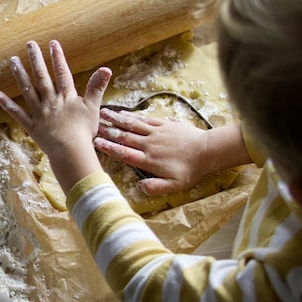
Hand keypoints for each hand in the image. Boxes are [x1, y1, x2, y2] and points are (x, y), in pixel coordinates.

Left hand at [0, 40, 111, 193]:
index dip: (57, 57)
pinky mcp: (31, 126)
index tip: (52, 43)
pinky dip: (7, 104)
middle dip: (36, 59)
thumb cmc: (84, 132)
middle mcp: (50, 101)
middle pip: (42, 76)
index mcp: (66, 97)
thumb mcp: (93, 107)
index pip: (61, 72)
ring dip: (20, 74)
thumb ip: (97, 87)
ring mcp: (39, 113)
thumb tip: (107, 69)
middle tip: (29, 44)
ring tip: (13, 60)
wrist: (71, 151)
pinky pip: (17, 113)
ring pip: (27, 90)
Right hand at [94, 110, 250, 195]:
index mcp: (148, 160)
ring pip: (132, 125)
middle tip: (93, 125)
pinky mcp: (163, 124)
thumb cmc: (191, 170)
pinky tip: (122, 113)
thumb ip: (155, 187)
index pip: (124, 153)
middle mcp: (149, 145)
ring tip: (102, 113)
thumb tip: (138, 188)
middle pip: (124, 137)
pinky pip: (144, 119)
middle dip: (107, 131)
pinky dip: (132, 116)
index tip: (96, 142)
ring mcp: (155, 133)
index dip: (109, 148)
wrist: (208, 151)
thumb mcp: (174, 186)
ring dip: (116, 119)